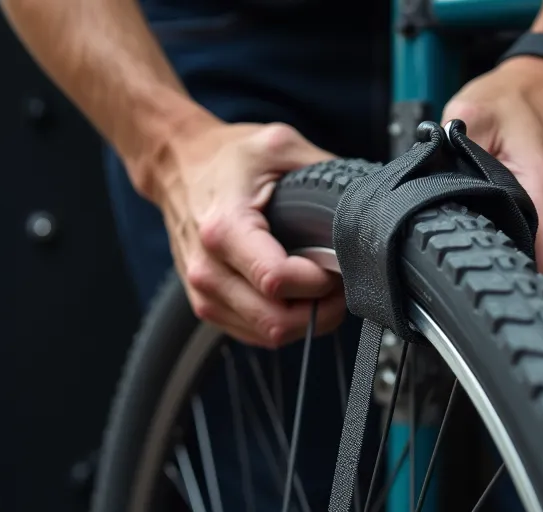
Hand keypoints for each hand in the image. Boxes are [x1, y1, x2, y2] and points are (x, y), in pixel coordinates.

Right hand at [150, 120, 346, 347]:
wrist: (177, 166)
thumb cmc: (225, 158)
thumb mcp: (278, 145)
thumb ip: (325, 172)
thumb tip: (365, 200)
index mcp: (224, 229)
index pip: (278, 281)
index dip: (319, 282)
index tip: (335, 265)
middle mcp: (208, 269)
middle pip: (276, 321)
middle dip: (320, 309)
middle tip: (337, 283)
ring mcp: (204, 293)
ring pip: (269, 335)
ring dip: (305, 320)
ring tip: (319, 288)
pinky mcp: (207, 306)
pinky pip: (255, 335)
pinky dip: (284, 323)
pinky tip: (296, 296)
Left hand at [442, 56, 542, 288]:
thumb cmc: (516, 94)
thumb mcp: (472, 115)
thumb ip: (453, 159)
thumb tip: (426, 195)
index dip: (519, 282)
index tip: (487, 284)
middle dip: (512, 271)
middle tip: (472, 265)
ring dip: (520, 252)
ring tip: (484, 240)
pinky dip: (529, 236)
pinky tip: (502, 223)